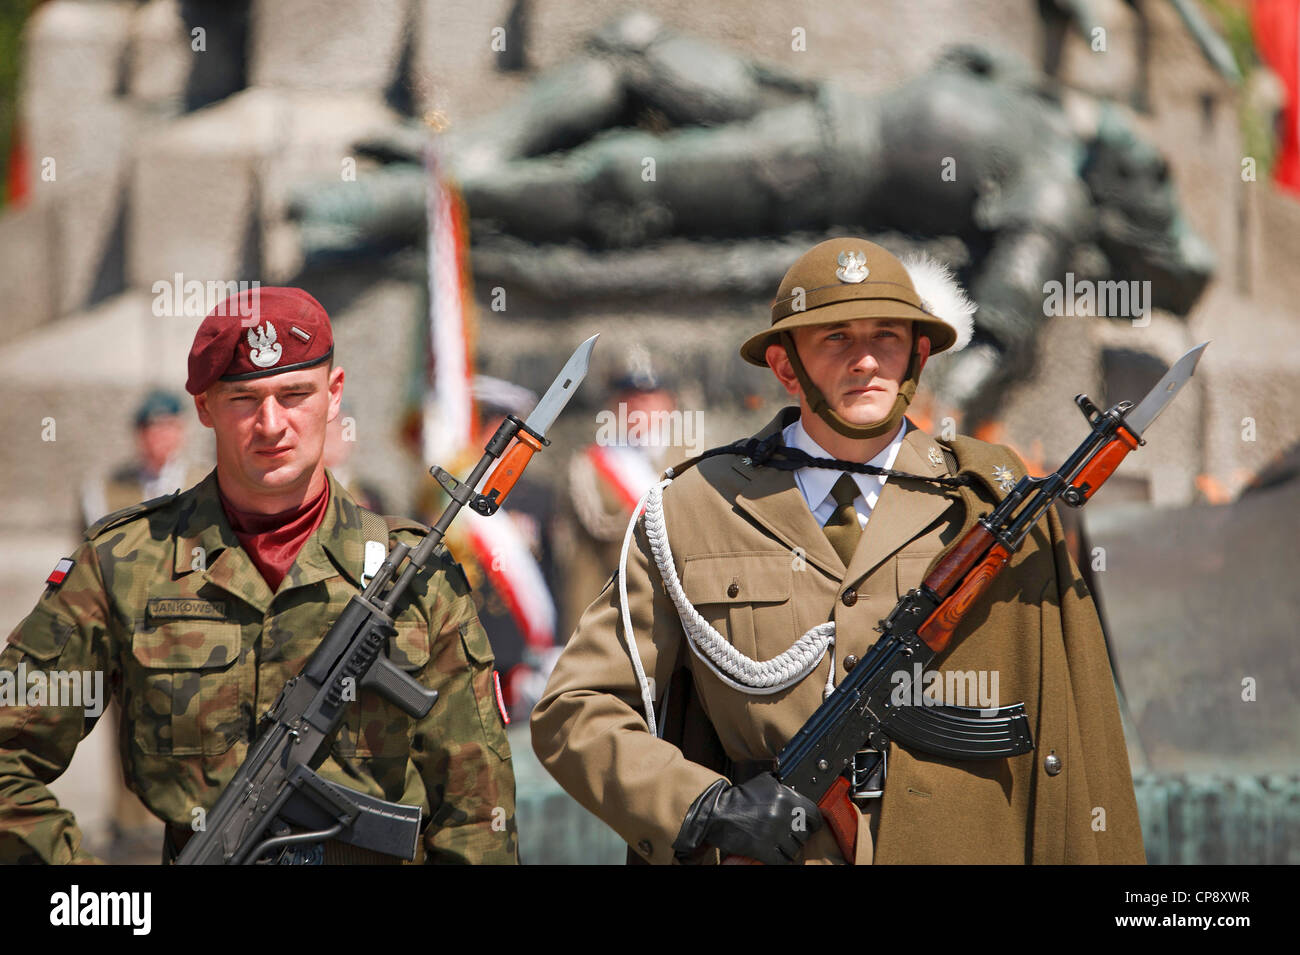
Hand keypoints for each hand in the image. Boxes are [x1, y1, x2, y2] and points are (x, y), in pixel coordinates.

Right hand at [673, 773, 823, 864]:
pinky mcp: (764, 849)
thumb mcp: (763, 783)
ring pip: (795, 849)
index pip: (814, 814)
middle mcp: (782, 815)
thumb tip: (796, 787)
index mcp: (785, 797)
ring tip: (780, 844)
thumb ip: (781, 786)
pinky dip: (780, 858)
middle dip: (797, 836)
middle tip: (789, 835)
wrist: (716, 814)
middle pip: (804, 834)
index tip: (810, 826)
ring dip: (788, 849)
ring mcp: (774, 833)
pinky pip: (782, 860)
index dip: (813, 822)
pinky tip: (774, 853)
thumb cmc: (738, 799)